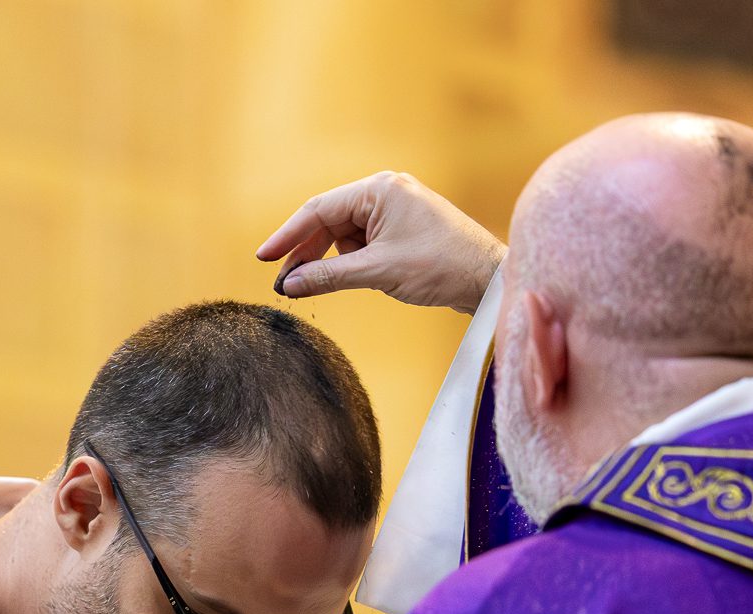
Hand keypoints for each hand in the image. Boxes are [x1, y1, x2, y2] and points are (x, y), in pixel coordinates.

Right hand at [260, 171, 505, 313]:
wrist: (489, 279)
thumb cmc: (442, 267)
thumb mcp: (379, 272)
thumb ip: (329, 277)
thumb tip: (289, 285)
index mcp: (379, 189)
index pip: (318, 209)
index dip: (287, 236)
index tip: (263, 258)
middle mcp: (385, 192)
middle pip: (328, 221)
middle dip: (305, 253)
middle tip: (283, 284)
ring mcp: (394, 209)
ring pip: (344, 235)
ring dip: (327, 260)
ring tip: (308, 286)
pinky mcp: (402, 229)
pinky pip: (362, 243)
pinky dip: (348, 262)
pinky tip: (343, 279)